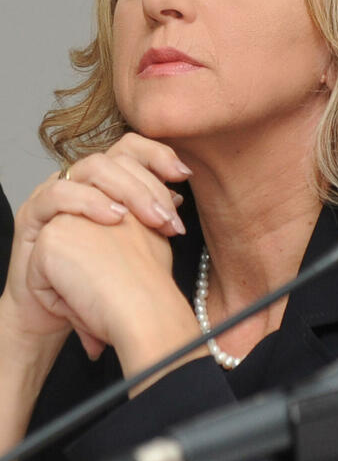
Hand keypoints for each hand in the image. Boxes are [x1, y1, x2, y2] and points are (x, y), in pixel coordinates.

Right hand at [0, 134, 191, 352]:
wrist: (60, 312)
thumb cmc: (100, 278)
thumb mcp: (133, 244)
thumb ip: (151, 217)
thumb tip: (177, 198)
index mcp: (104, 182)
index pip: (131, 148)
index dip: (159, 155)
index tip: (184, 175)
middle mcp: (79, 180)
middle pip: (116, 158)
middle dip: (149, 185)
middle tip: (170, 217)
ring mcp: (53, 193)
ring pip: (90, 167)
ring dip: (127, 191)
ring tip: (150, 219)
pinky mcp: (31, 214)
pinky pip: (58, 194)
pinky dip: (89, 201)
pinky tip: (114, 219)